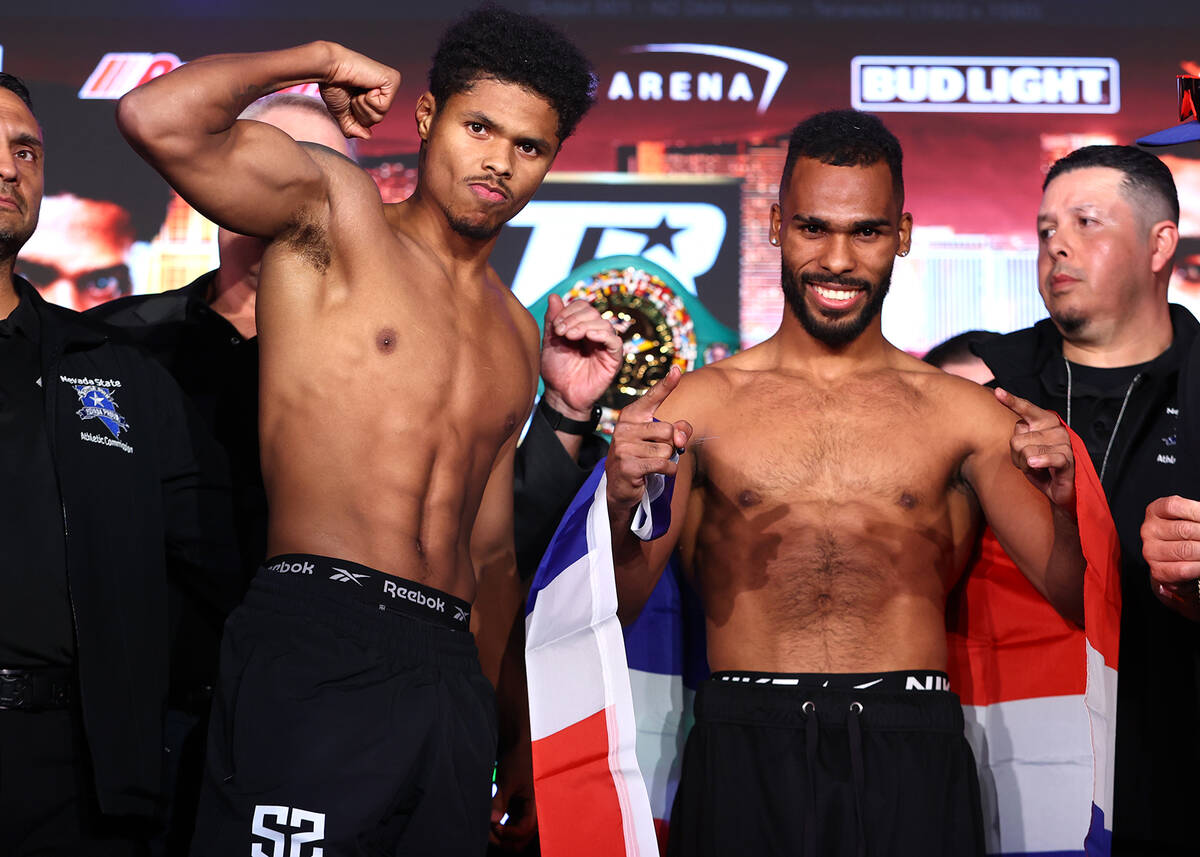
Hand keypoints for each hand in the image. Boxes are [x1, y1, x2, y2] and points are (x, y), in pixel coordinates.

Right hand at [318, 44, 400, 139]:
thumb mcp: (342, 113)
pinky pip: (383, 107)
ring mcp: (391, 83)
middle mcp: (386, 89)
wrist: (329, 70)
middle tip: (353, 93)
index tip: (349, 97)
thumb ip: (354, 127)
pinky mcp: (393, 80)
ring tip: (358, 89)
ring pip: (380, 115)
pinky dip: (369, 100)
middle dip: (360, 111)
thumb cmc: (333, 85)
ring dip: (363, 105)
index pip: (372, 120)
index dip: (357, 115)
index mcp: (376, 94)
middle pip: (377, 119)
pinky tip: (365, 85)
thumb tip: (368, 137)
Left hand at [490, 737, 536, 850]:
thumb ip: (499, 801)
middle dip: (506, 840)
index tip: (494, 826)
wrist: (519, 747)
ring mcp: (525, 811)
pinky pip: (512, 826)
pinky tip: (492, 822)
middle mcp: (533, 811)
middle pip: (523, 838)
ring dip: (503, 835)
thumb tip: (492, 820)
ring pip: (516, 834)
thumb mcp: (506, 780)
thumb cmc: (517, 761)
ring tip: (489, 826)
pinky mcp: (518, 809)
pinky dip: (502, 827)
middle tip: (490, 832)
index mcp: (535, 804)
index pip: (525, 829)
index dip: (509, 833)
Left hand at [540, 294, 622, 417]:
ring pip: (604, 324)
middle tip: (561, 332)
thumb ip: (553, 320)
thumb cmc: (556, 371)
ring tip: (570, 336)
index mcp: (581, 328)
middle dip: (574, 318)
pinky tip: (588, 337)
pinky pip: (615, 341)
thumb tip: (554, 296)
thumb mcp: (550, 342)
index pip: (582, 307)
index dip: (569, 311)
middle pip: (593, 312)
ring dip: (585, 325)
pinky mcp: (612, 359)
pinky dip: (603, 335)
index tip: (556, 326)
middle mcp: (595, 334)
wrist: (560, 396)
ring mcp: (604, 346)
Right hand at [606, 365, 692, 514]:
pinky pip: (664, 465)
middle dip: (669, 445)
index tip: (677, 370)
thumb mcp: (659, 440)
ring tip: (650, 463)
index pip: (653, 397)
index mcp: (632, 415)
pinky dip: (667, 471)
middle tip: (655, 452)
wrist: (620, 485)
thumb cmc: (642, 456)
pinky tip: (655, 473)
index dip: (667, 384)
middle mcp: (625, 427)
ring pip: (667, 450)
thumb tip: (681, 436)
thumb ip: (677, 430)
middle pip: (668, 430)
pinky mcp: (628, 465)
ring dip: (666, 460)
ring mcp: (624, 446)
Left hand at [996, 387, 1075, 511]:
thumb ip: (1019, 437)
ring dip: (1026, 465)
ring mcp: (1064, 443)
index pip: (1026, 409)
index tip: (998, 392)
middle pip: (1017, 440)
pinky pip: (1048, 458)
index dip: (1012, 401)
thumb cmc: (1039, 466)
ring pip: (1027, 452)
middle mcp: (1056, 429)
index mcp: (1044, 422)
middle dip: (1017, 456)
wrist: (1058, 490)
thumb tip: (1020, 426)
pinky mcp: (1068, 459)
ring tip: (1038, 468)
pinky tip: (1036, 465)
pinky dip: (1041, 462)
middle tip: (1030, 462)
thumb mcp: (1023, 449)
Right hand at [1142, 495, 1199, 612]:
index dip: (1196, 511)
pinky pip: (1183, 569)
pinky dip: (1199, 567)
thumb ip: (1197, 515)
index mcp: (1155, 511)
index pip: (1173, 506)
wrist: (1177, 559)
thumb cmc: (1186, 534)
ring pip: (1186, 550)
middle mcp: (1149, 530)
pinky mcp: (1158, 570)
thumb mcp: (1188, 517)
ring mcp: (1151, 551)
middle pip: (1184, 529)